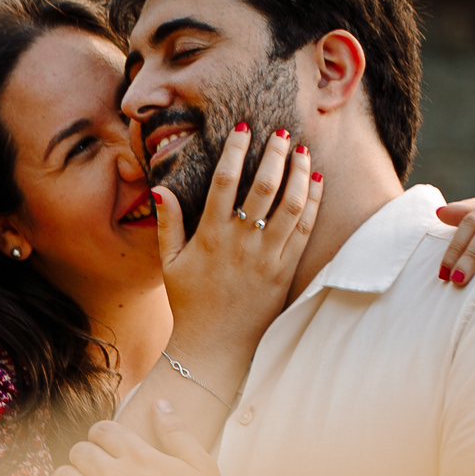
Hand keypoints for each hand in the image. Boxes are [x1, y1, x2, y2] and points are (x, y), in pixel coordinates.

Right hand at [157, 124, 324, 376]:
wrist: (216, 346)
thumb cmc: (190, 303)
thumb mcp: (170, 263)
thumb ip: (168, 224)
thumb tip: (159, 188)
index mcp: (210, 236)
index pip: (225, 182)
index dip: (236, 151)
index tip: (243, 128)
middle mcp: (241, 243)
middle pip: (264, 186)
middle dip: (275, 154)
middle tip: (282, 132)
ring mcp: (267, 257)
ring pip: (290, 204)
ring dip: (299, 173)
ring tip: (303, 151)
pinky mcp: (285, 271)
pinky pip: (304, 230)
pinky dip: (312, 202)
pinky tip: (315, 183)